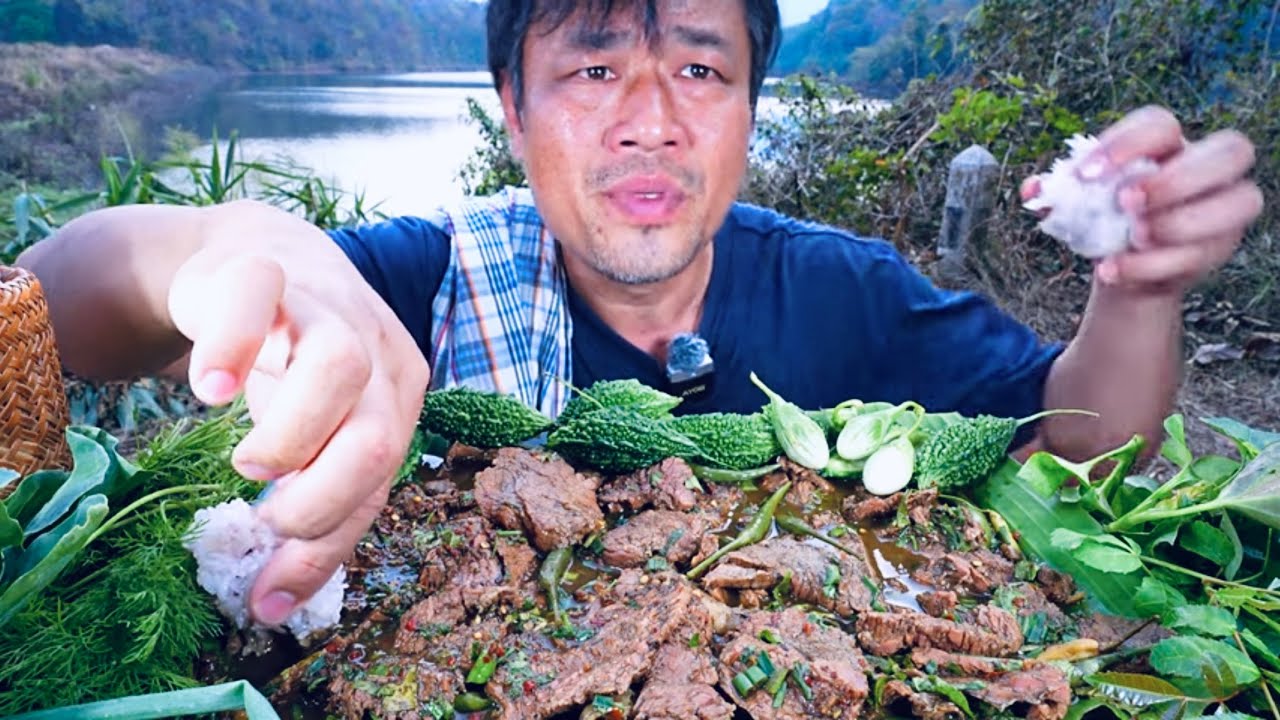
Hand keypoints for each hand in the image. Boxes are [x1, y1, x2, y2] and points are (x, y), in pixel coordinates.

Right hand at [167, 203, 429, 624]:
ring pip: (340, 365)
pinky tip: (207, 388)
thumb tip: (272, 604)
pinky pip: (258, 297)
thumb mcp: (315, 435)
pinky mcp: (264, 270)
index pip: (381, 482)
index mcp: (400, 394)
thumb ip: (313, 505)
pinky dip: (232, 345)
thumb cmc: (291, 365)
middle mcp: (377, 350)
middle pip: (379, 434)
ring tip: (249, 463)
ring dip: (295, 433)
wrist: (254, 257)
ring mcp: (325, 306)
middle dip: (324, 496)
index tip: (267, 597)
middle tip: (269, 519)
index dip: (326, 546)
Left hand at [1022, 105, 1262, 293]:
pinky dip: (1153, 266)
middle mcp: (1208, 166)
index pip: (1161, 123)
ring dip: (1180, 222)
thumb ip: (1057, 192)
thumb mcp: (1079, 203)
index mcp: (1166, 143)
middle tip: (1126, 203)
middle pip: (1230, 150)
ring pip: (1240, 201)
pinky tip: (1114, 270)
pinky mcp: (1220, 246)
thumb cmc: (1104, 218)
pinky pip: (1203, 253)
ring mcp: (1224, 207)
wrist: (1122, 264)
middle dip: (1175, 179)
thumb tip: (1034, 190)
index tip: (1085, 175)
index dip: (1128, 143)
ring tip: (1132, 238)